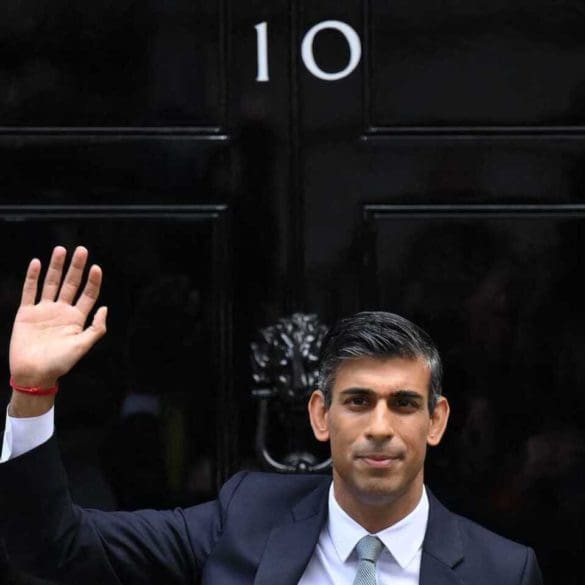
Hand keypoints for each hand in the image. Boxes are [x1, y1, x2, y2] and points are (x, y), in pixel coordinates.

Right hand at [9, 246, 107, 388]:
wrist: (33, 374)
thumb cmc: (59, 363)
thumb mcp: (82, 346)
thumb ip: (96, 328)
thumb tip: (105, 308)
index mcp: (76, 319)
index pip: (87, 295)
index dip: (93, 281)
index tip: (96, 267)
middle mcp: (61, 311)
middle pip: (71, 284)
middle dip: (76, 267)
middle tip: (81, 250)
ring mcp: (44, 311)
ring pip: (51, 283)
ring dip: (56, 267)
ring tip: (61, 250)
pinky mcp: (27, 313)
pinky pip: (30, 291)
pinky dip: (32, 277)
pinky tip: (36, 263)